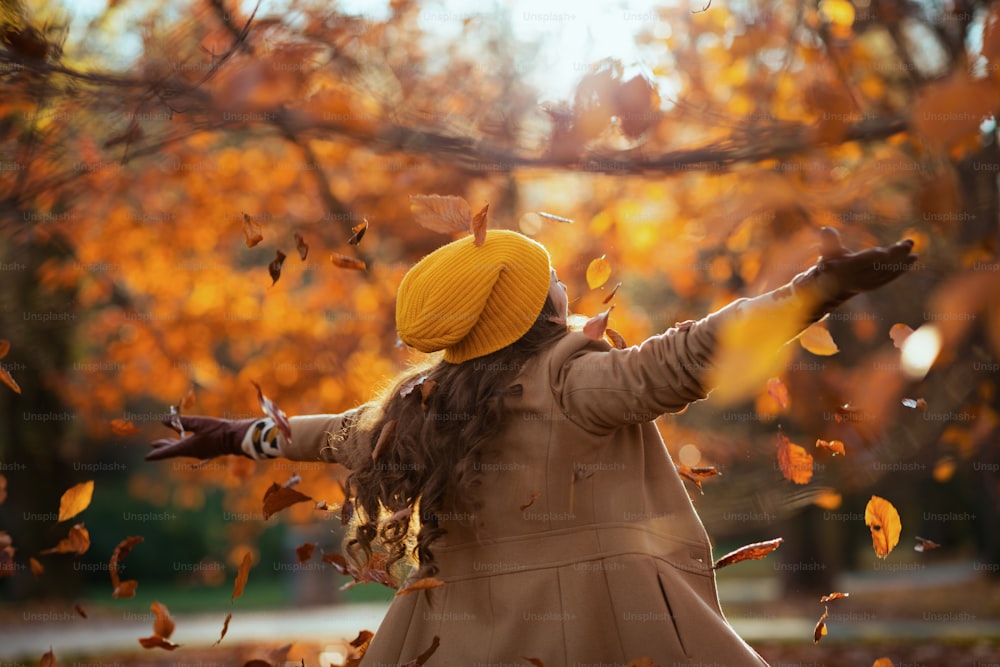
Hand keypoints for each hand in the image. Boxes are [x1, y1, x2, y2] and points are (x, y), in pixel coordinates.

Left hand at [146, 415, 255, 460]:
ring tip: (165, 441)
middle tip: (153, 444)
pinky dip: (184, 444)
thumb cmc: (218, 430)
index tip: (146, 457)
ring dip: (173, 444)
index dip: (157, 453)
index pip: (168, 452)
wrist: (236, 438)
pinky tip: (186, 440)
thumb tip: (164, 419)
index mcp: (188, 447)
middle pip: (174, 450)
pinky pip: (191, 448)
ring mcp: (200, 452)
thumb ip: (181, 421)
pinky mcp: (207, 451)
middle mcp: (192, 452)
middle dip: (163, 446)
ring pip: (182, 449)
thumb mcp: (198, 422)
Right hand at [793, 227, 916, 317]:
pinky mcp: (874, 285)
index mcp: (845, 269)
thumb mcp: (827, 251)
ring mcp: (866, 283)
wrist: (832, 285)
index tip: (884, 251)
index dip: (872, 257)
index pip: (861, 262)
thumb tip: (827, 229)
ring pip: (886, 272)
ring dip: (902, 262)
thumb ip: (829, 241)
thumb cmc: (830, 262)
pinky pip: (889, 277)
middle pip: (878, 266)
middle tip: (909, 242)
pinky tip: (911, 260)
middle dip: (895, 255)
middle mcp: (857, 278)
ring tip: (914, 251)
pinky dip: (900, 269)